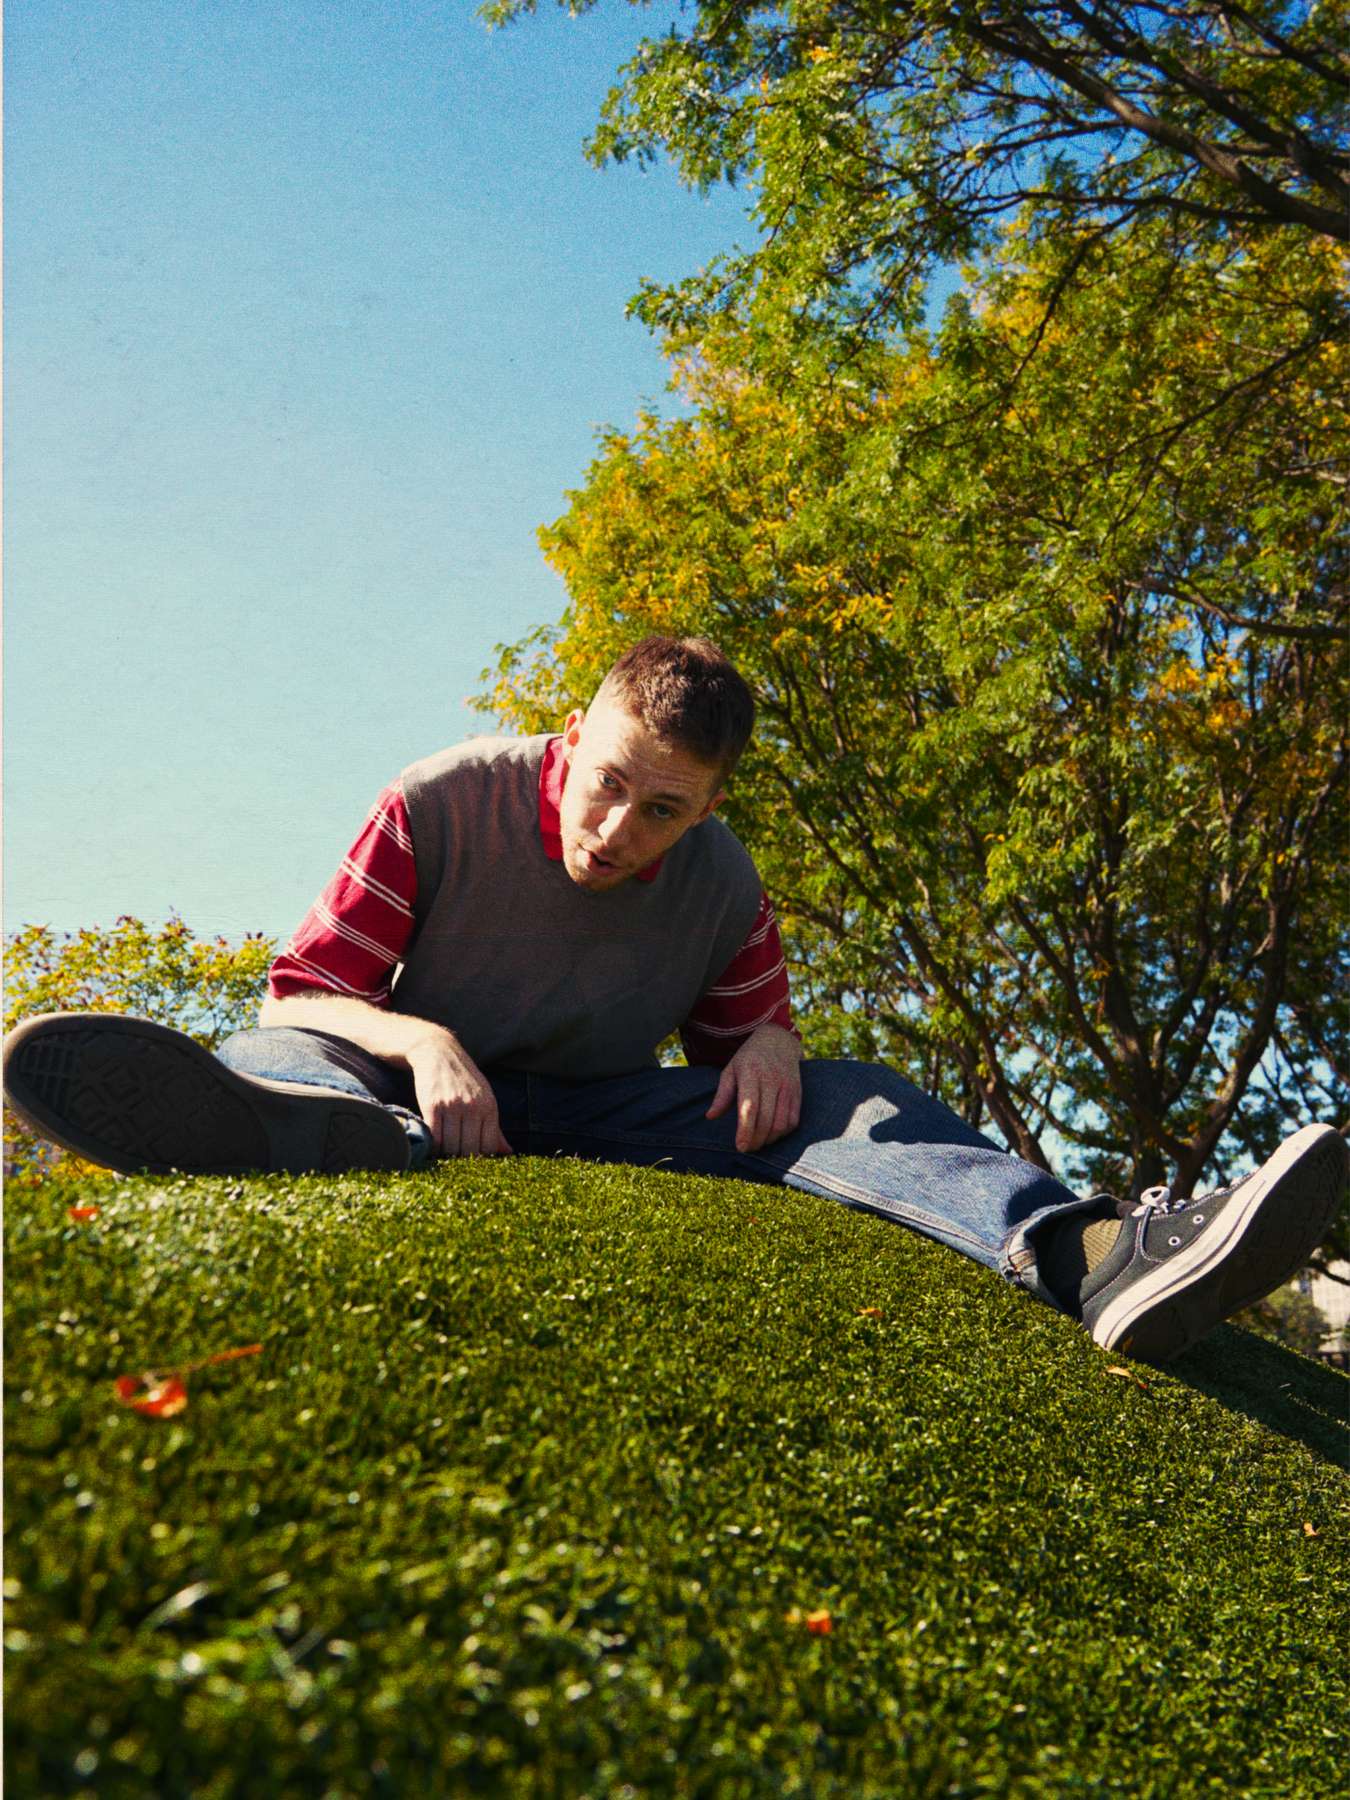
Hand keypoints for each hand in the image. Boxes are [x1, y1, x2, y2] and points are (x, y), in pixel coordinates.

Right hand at [405, 1027, 512, 1157]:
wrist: (438, 1052)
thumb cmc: (464, 1080)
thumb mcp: (485, 1099)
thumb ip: (495, 1128)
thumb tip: (507, 1152)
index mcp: (489, 1107)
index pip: (488, 1147)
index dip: (479, 1159)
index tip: (471, 1161)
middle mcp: (473, 1107)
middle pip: (469, 1150)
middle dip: (461, 1160)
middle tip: (454, 1160)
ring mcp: (452, 1106)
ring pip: (450, 1147)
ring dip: (446, 1155)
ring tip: (443, 1153)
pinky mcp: (433, 1105)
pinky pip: (434, 1137)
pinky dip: (433, 1147)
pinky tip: (433, 1145)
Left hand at [705, 1022, 802, 1153]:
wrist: (778, 1041)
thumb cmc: (749, 1059)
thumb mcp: (730, 1070)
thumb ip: (722, 1095)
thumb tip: (710, 1116)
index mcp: (751, 1073)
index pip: (750, 1107)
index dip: (745, 1130)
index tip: (740, 1146)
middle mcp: (772, 1080)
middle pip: (766, 1119)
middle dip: (756, 1140)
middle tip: (746, 1148)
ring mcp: (787, 1087)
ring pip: (781, 1123)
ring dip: (769, 1139)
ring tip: (757, 1143)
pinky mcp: (798, 1093)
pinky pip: (793, 1120)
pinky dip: (782, 1133)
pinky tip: (771, 1134)